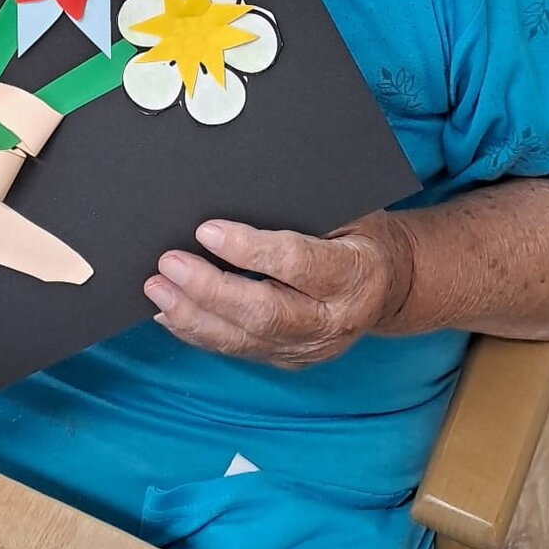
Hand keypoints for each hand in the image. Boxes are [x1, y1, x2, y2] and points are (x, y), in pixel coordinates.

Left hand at [143, 211, 415, 368]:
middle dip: (210, 289)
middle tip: (168, 263)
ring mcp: (310, 348)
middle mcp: (333, 320)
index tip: (206, 230)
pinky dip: (200, 331)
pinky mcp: (289, 360)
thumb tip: (238, 189)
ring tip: (156, 289)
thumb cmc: (361, 234)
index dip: (249, 249)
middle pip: (265, 312)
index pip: (296, 263)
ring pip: (245, 339)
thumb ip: (304, 207)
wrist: (391, 285)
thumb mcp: (349, 210)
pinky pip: (238, 349)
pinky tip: (169, 313)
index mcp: (355, 274)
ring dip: (194, 316)